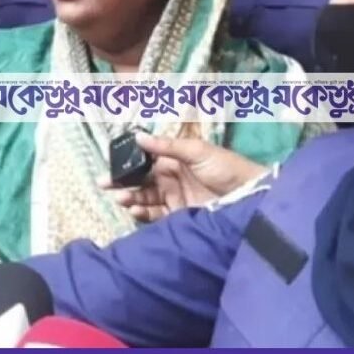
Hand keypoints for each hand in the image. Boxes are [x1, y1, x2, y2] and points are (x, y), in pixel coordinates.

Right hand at [101, 134, 267, 222]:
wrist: (249, 197)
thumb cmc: (225, 168)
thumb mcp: (196, 151)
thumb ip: (166, 146)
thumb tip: (137, 136)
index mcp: (175, 160)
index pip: (146, 161)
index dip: (128, 163)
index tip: (111, 166)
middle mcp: (172, 179)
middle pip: (142, 181)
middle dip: (123, 182)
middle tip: (104, 184)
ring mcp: (175, 199)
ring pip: (146, 198)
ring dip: (131, 197)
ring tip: (120, 197)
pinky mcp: (179, 217)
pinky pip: (156, 215)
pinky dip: (144, 213)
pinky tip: (134, 210)